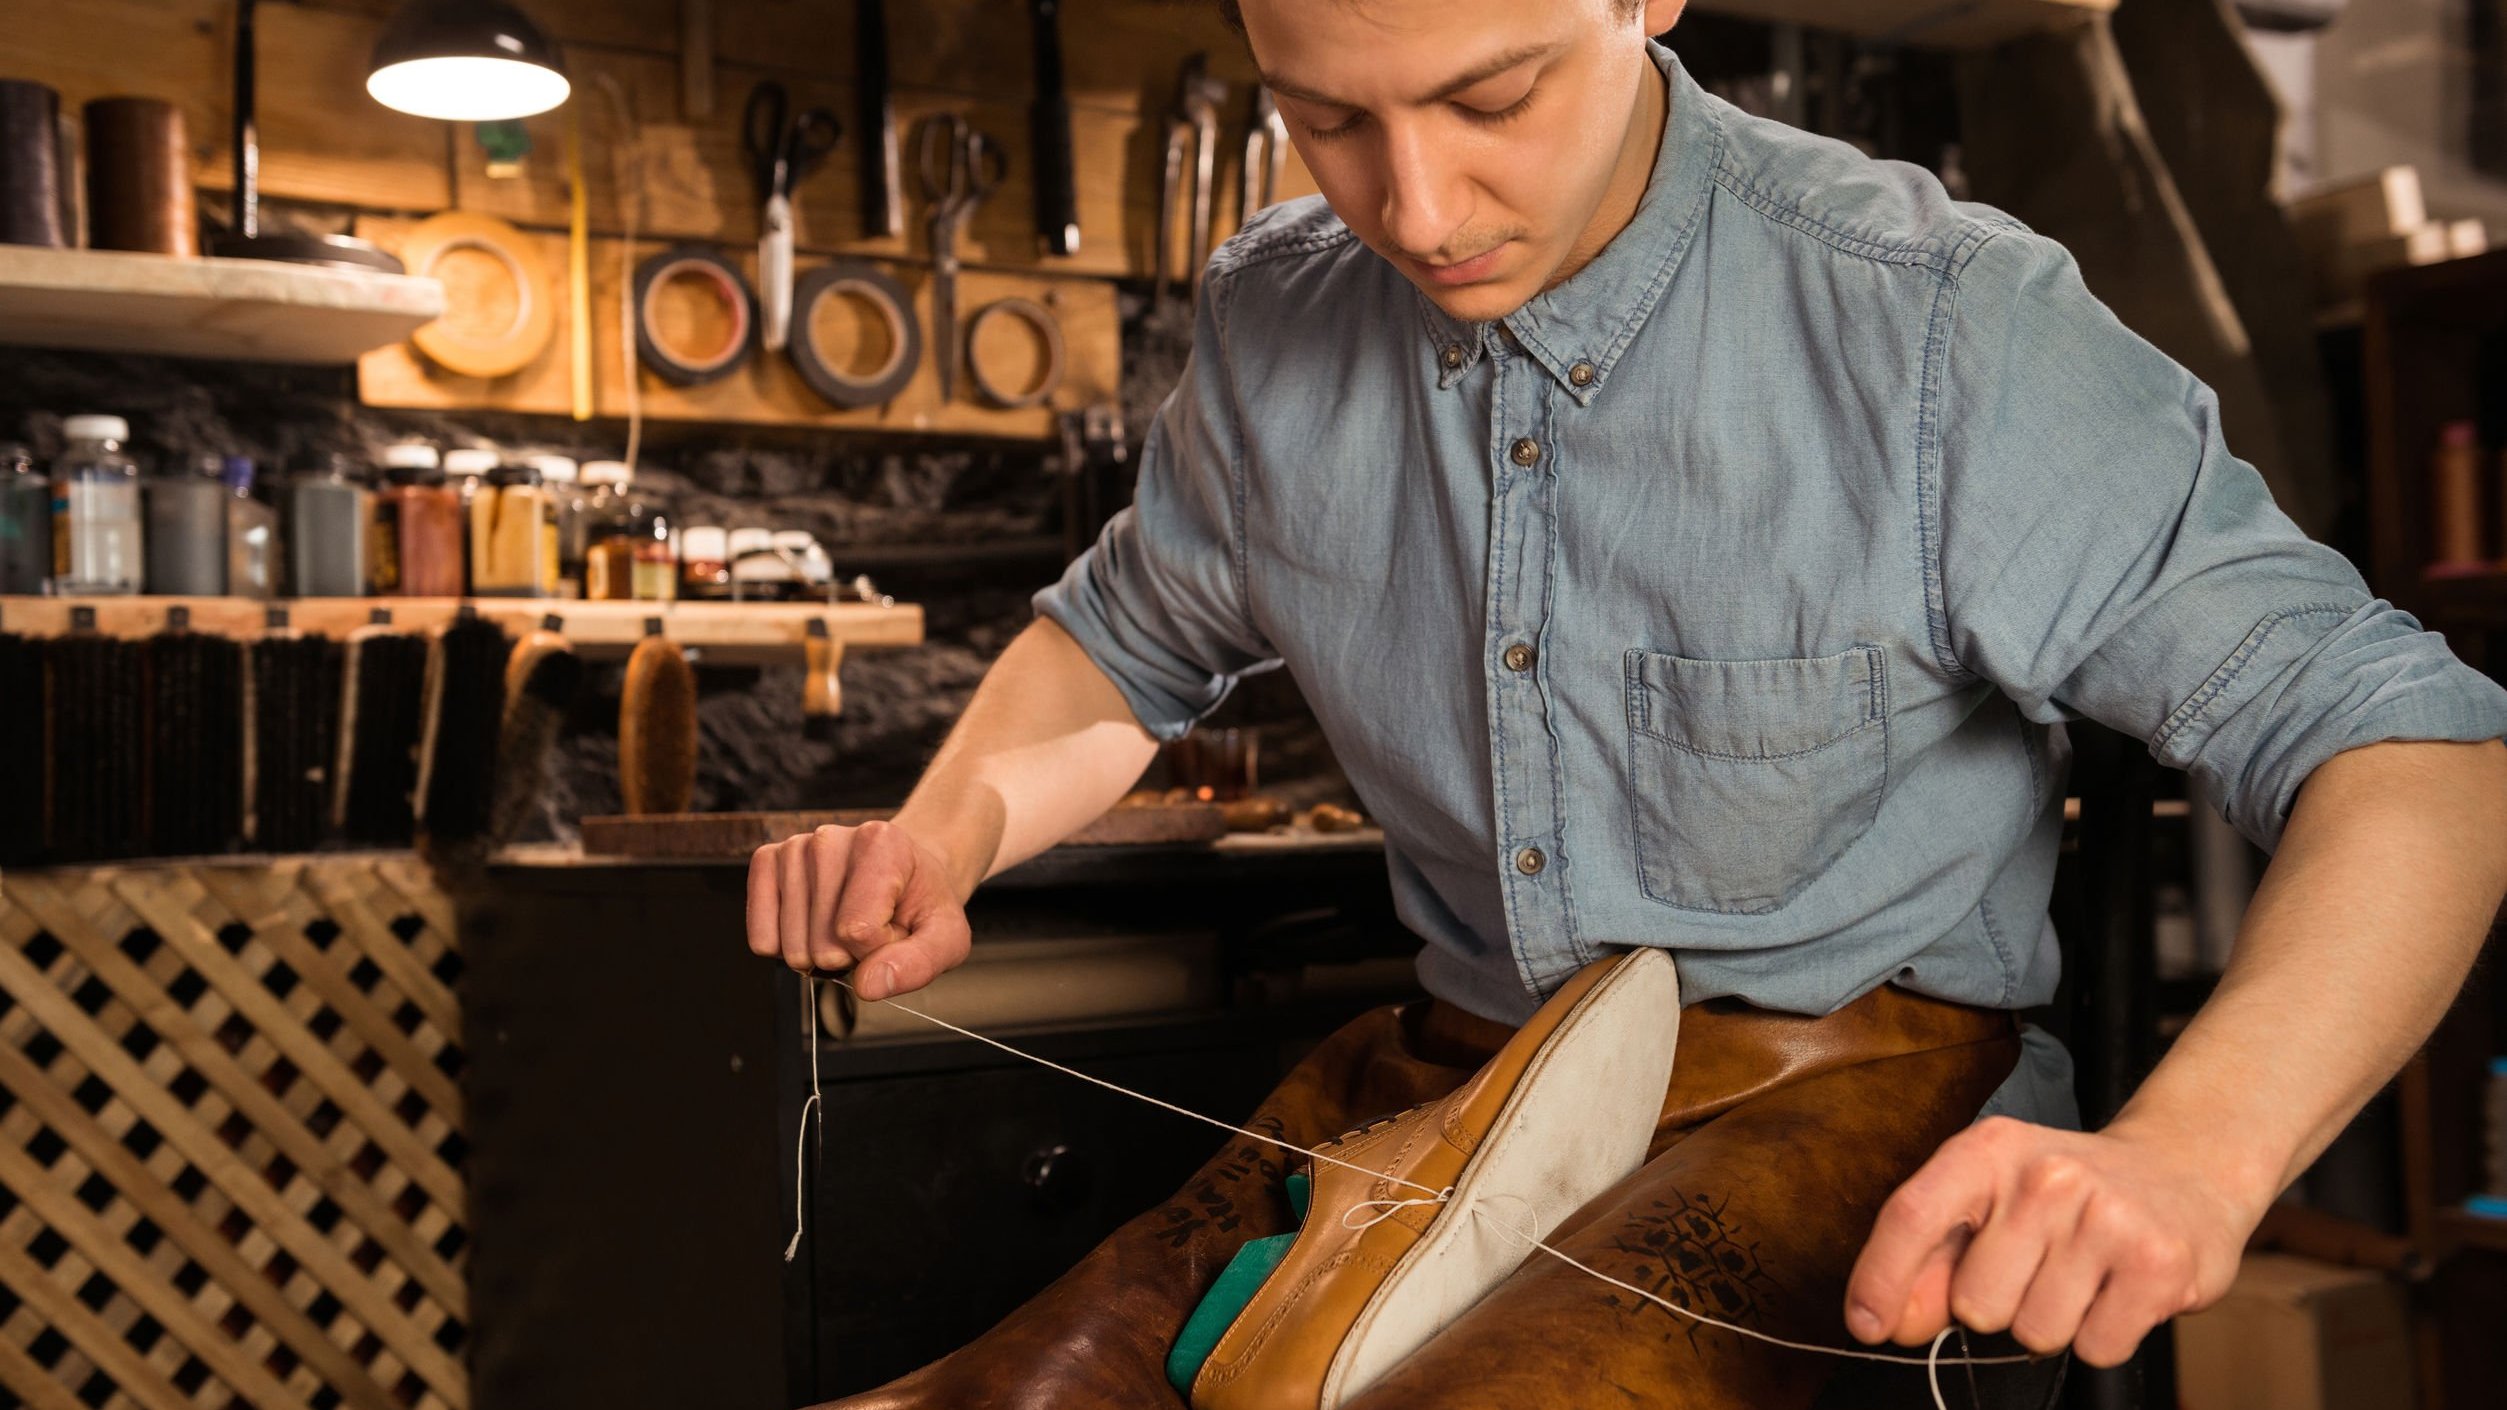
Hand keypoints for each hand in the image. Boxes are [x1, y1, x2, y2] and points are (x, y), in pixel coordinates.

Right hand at [745, 819, 972, 1000]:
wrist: (905, 876)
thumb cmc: (922, 906)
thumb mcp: (946, 938)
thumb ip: (918, 964)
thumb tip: (868, 985)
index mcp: (881, 842)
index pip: (858, 930)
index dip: (878, 950)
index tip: (896, 930)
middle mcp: (830, 837)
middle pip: (822, 943)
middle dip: (850, 955)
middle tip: (872, 929)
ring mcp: (794, 848)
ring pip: (792, 947)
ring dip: (821, 953)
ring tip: (847, 924)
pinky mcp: (767, 863)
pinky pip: (761, 939)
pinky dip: (787, 949)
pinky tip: (812, 928)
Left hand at [1843, 1115, 2263, 1367]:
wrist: (2184, 1170)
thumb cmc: (2067, 1197)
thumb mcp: (1992, 1202)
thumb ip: (1931, 1261)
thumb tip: (1887, 1321)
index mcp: (1988, 1150)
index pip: (1911, 1216)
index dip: (1879, 1278)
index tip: (1865, 1325)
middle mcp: (2046, 1176)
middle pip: (1976, 1304)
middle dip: (1999, 1307)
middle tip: (2037, 1269)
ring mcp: (2107, 1218)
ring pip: (2036, 1334)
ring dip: (2053, 1322)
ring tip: (2081, 1275)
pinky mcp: (2159, 1265)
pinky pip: (2096, 1349)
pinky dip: (2102, 1336)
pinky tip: (2116, 1290)